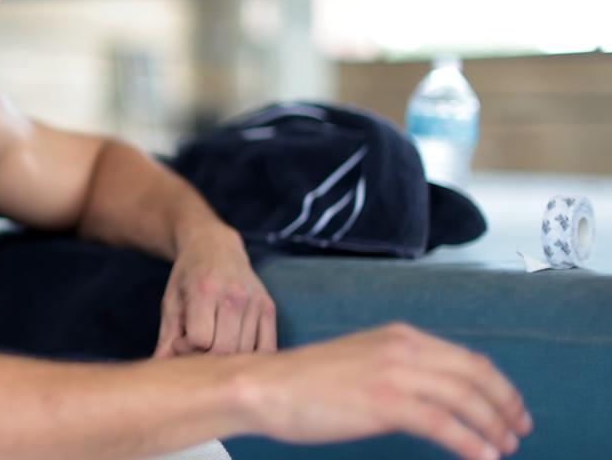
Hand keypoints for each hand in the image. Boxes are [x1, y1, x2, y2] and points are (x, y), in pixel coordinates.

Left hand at [154, 222, 275, 356]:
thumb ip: (166, 338)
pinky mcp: (269, 307)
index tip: (180, 340)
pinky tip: (235, 349)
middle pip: (224, 349)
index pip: (200, 339)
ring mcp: (255, 301)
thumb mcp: (171, 302)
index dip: (186, 347)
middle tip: (196, 347)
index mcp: (205, 290)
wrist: (215, 247)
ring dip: (227, 358)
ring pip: (245, 352)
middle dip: (206, 357)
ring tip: (213, 344)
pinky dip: (251, 357)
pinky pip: (267, 348)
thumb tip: (160, 370)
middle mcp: (234, 294)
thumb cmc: (188, 277)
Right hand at [235, 322, 531, 459]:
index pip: (466, 359)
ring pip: (465, 398)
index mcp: (399, 336)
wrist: (264, 386)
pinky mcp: (385, 401)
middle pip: (475, 375)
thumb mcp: (360, 362)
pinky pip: (444, 423)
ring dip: (493, 425)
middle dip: (505, 404)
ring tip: (505, 448)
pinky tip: (481, 457)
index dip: (497, 386)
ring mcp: (394, 373)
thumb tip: (431, 395)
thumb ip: (397, 370)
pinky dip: (470, 442)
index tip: (510, 409)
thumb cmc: (304, 383)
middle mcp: (403, 348)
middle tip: (518, 430)